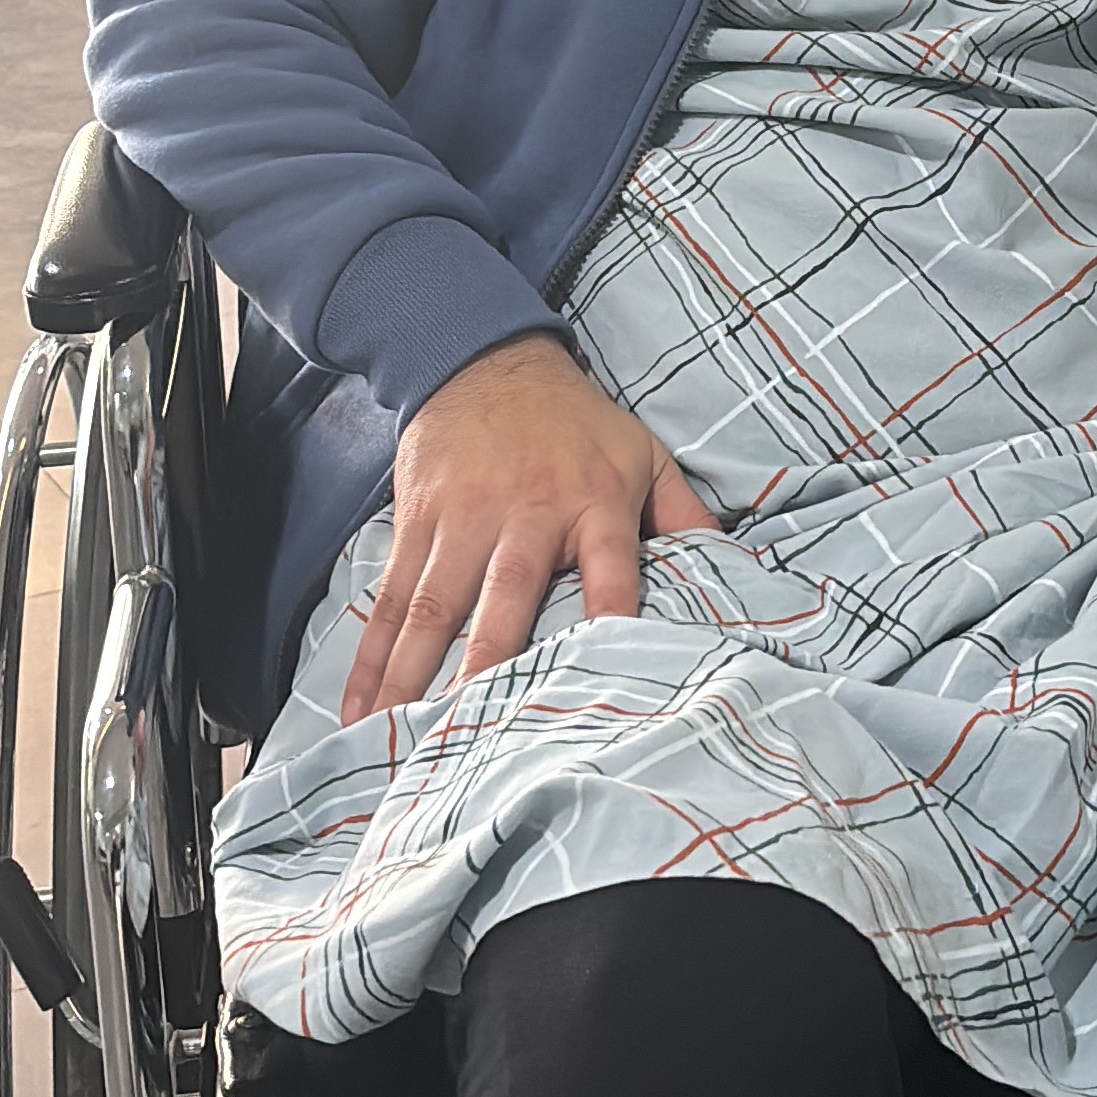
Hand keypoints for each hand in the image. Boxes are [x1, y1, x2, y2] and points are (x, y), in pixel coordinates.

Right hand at [340, 335, 714, 723]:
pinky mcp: (417, 522)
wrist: (483, 355)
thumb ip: (685, 513)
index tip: (600, 684)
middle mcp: (526, 514)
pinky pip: (391, 597)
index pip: (611, 570)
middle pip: (505, 600)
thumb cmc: (574, 419)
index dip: (609, 619)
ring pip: (434, 608)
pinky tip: (359, 706)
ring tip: (396, 741)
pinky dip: (371, 656)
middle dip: (486, 671)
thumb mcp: (644, 451)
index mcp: (594, 503)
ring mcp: (464, 520)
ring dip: (412, 679)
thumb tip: (736, 569)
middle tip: (471, 739)